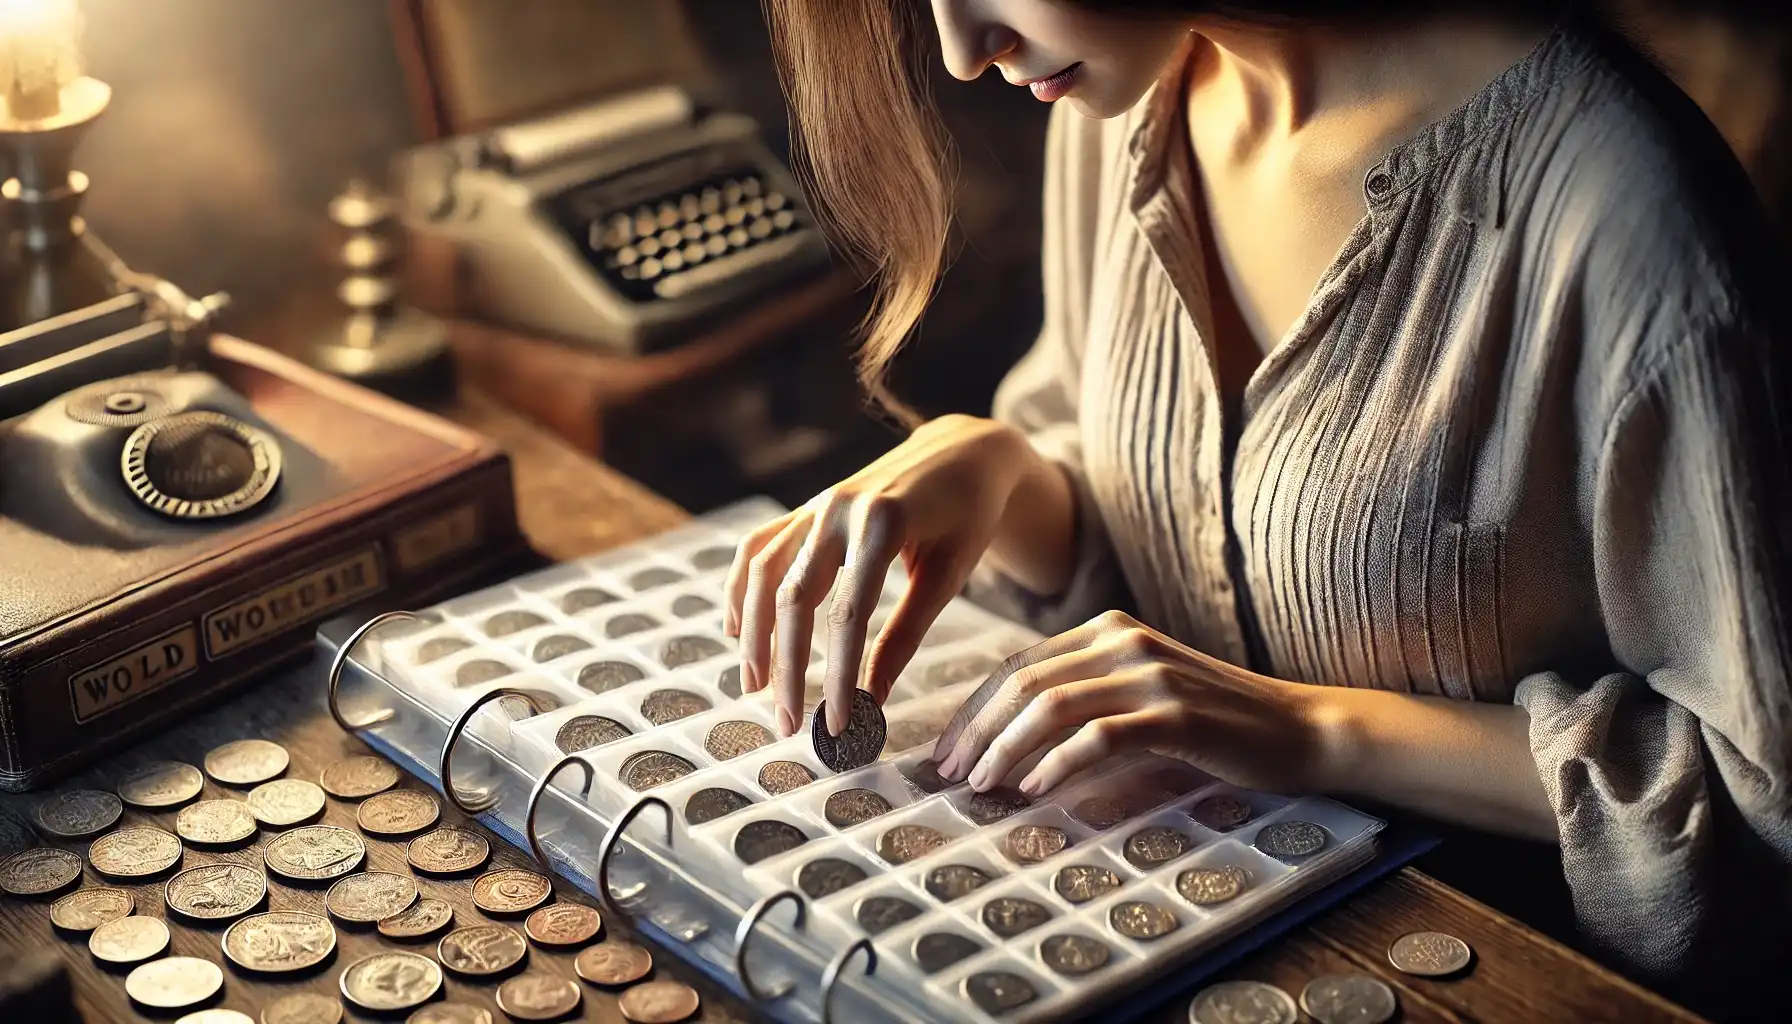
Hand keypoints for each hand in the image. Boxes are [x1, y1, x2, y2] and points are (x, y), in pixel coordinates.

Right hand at [723, 415, 1053, 736]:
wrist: (963, 453)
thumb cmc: (968, 517)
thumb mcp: (948, 575)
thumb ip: (906, 633)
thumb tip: (875, 698)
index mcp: (883, 524)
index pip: (847, 615)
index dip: (836, 674)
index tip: (836, 723)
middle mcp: (839, 510)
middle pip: (794, 597)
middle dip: (786, 667)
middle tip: (788, 724)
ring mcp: (816, 505)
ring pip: (764, 571)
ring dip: (753, 633)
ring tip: (753, 686)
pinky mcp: (807, 508)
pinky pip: (760, 547)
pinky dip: (743, 588)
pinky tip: (738, 630)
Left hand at [930, 611, 1330, 797]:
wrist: (1301, 729)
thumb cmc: (1217, 721)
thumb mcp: (1143, 690)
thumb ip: (1088, 696)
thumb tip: (1010, 739)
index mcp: (1108, 629)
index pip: (1018, 665)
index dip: (974, 710)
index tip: (947, 753)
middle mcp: (1123, 641)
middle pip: (1023, 683)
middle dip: (976, 732)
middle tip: (952, 776)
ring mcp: (1150, 675)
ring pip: (1050, 707)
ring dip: (1005, 751)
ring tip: (984, 788)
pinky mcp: (1175, 715)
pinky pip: (1097, 737)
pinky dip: (1057, 764)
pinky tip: (1036, 790)